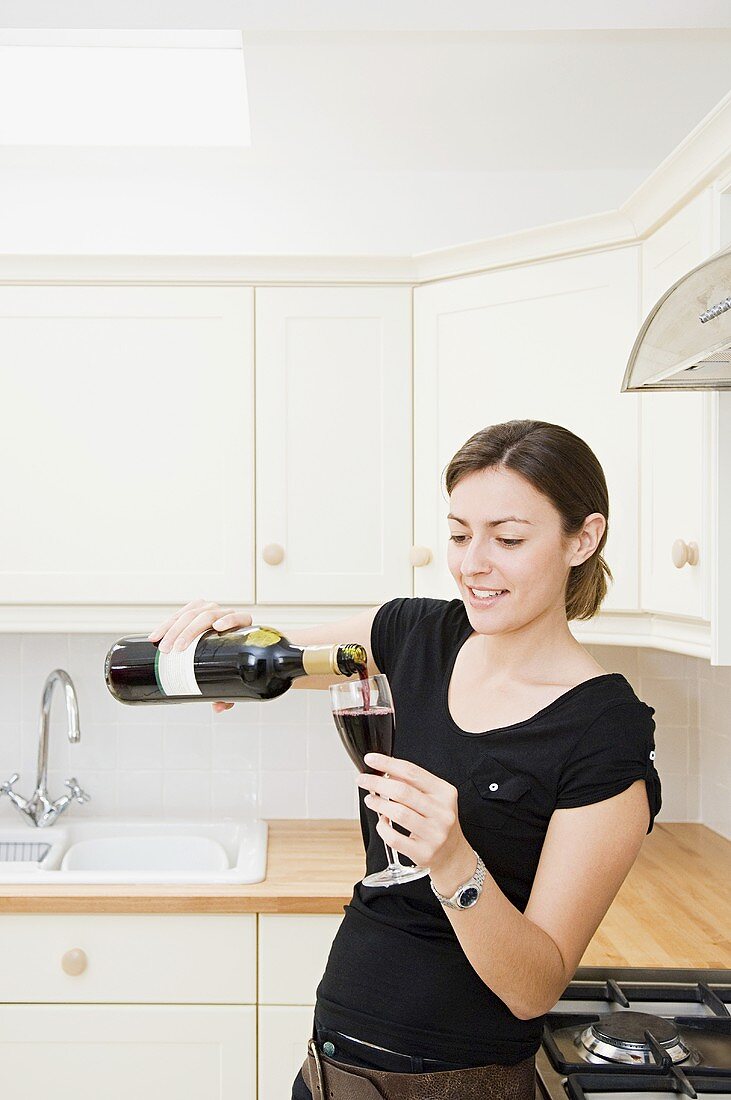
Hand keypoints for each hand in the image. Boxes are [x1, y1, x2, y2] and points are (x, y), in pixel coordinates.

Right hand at [147, 599, 252, 712]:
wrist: (224, 647)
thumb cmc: (231, 662)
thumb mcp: (232, 677)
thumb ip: (229, 694)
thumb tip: (219, 707)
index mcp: (240, 627)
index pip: (239, 618)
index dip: (230, 619)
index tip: (218, 627)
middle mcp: (225, 614)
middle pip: (208, 616)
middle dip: (189, 631)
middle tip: (175, 650)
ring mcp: (209, 609)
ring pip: (190, 614)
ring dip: (173, 629)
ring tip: (163, 646)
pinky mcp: (195, 609)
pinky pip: (180, 613)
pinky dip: (167, 624)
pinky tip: (157, 635)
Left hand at [356, 752, 472, 886]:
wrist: (452, 853)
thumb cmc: (437, 821)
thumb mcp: (434, 798)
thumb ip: (413, 784)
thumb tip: (385, 771)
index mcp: (445, 793)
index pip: (412, 772)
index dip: (388, 763)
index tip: (371, 759)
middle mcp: (442, 812)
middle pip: (403, 791)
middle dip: (377, 783)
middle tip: (363, 780)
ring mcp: (434, 834)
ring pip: (398, 813)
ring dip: (378, 804)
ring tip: (370, 800)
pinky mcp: (424, 853)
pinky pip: (395, 838)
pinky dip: (382, 828)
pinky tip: (381, 822)